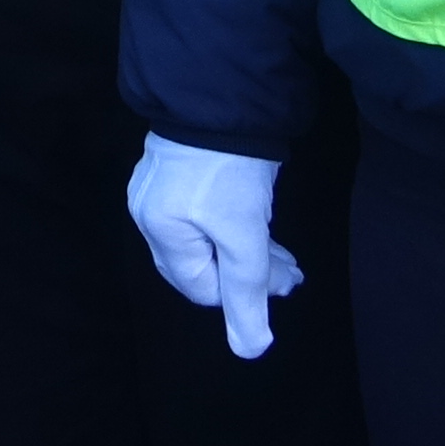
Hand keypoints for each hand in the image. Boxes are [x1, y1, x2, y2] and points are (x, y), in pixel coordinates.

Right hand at [128, 137, 302, 358]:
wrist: (222, 94)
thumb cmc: (228, 172)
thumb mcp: (243, 236)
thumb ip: (247, 293)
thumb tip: (251, 351)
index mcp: (159, 231)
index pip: (201, 286)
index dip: (244, 294)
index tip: (286, 283)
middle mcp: (151, 212)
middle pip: (203, 264)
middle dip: (250, 275)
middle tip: (293, 274)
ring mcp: (161, 186)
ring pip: (208, 238)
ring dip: (248, 252)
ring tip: (286, 258)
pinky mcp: (179, 167)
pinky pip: (206, 214)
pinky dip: (235, 226)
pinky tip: (260, 224)